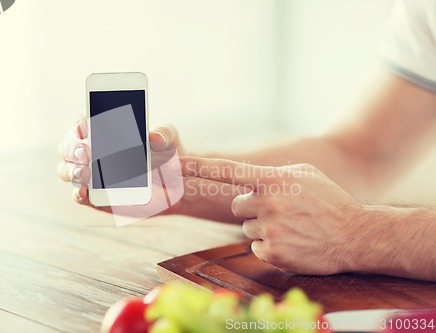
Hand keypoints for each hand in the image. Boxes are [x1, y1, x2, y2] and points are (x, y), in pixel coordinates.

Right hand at [57, 118, 185, 215]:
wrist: (175, 184)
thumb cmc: (165, 154)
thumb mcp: (169, 139)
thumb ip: (163, 133)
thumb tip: (154, 138)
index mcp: (105, 133)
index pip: (83, 124)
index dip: (80, 124)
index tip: (84, 128)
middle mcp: (92, 152)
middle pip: (68, 147)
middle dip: (72, 148)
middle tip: (87, 152)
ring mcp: (92, 176)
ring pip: (67, 170)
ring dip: (71, 170)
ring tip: (86, 172)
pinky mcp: (96, 198)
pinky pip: (79, 196)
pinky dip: (78, 193)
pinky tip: (84, 191)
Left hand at [179, 157, 363, 274]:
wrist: (355, 234)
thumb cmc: (329, 200)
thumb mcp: (304, 174)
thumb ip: (273, 173)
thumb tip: (249, 179)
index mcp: (272, 178)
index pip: (226, 171)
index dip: (197, 168)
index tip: (174, 165)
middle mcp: (266, 202)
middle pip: (237, 205)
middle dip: (252, 207)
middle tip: (280, 210)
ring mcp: (268, 229)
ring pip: (246, 227)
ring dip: (263, 227)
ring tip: (291, 226)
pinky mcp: (272, 252)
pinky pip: (255, 247)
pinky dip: (269, 246)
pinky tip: (291, 241)